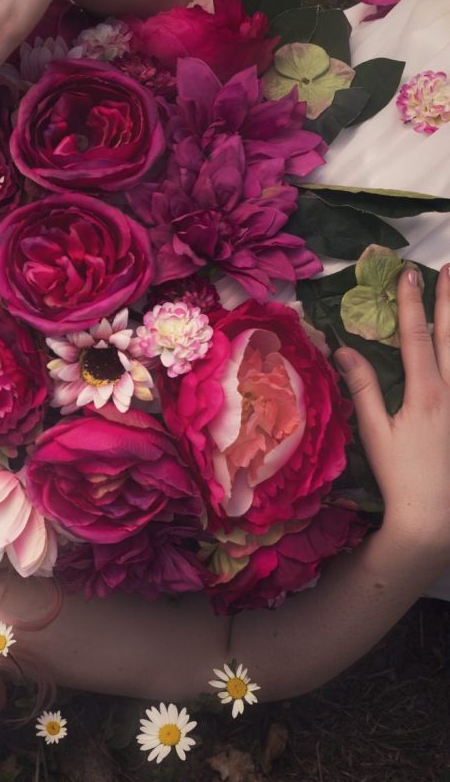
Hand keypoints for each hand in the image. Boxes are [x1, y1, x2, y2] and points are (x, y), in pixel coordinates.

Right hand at [336, 263, 449, 550]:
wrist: (433, 513)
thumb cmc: (399, 475)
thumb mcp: (374, 432)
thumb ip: (362, 387)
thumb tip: (344, 350)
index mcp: (426, 393)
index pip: (417, 337)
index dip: (411, 304)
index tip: (408, 275)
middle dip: (449, 300)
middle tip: (448, 268)